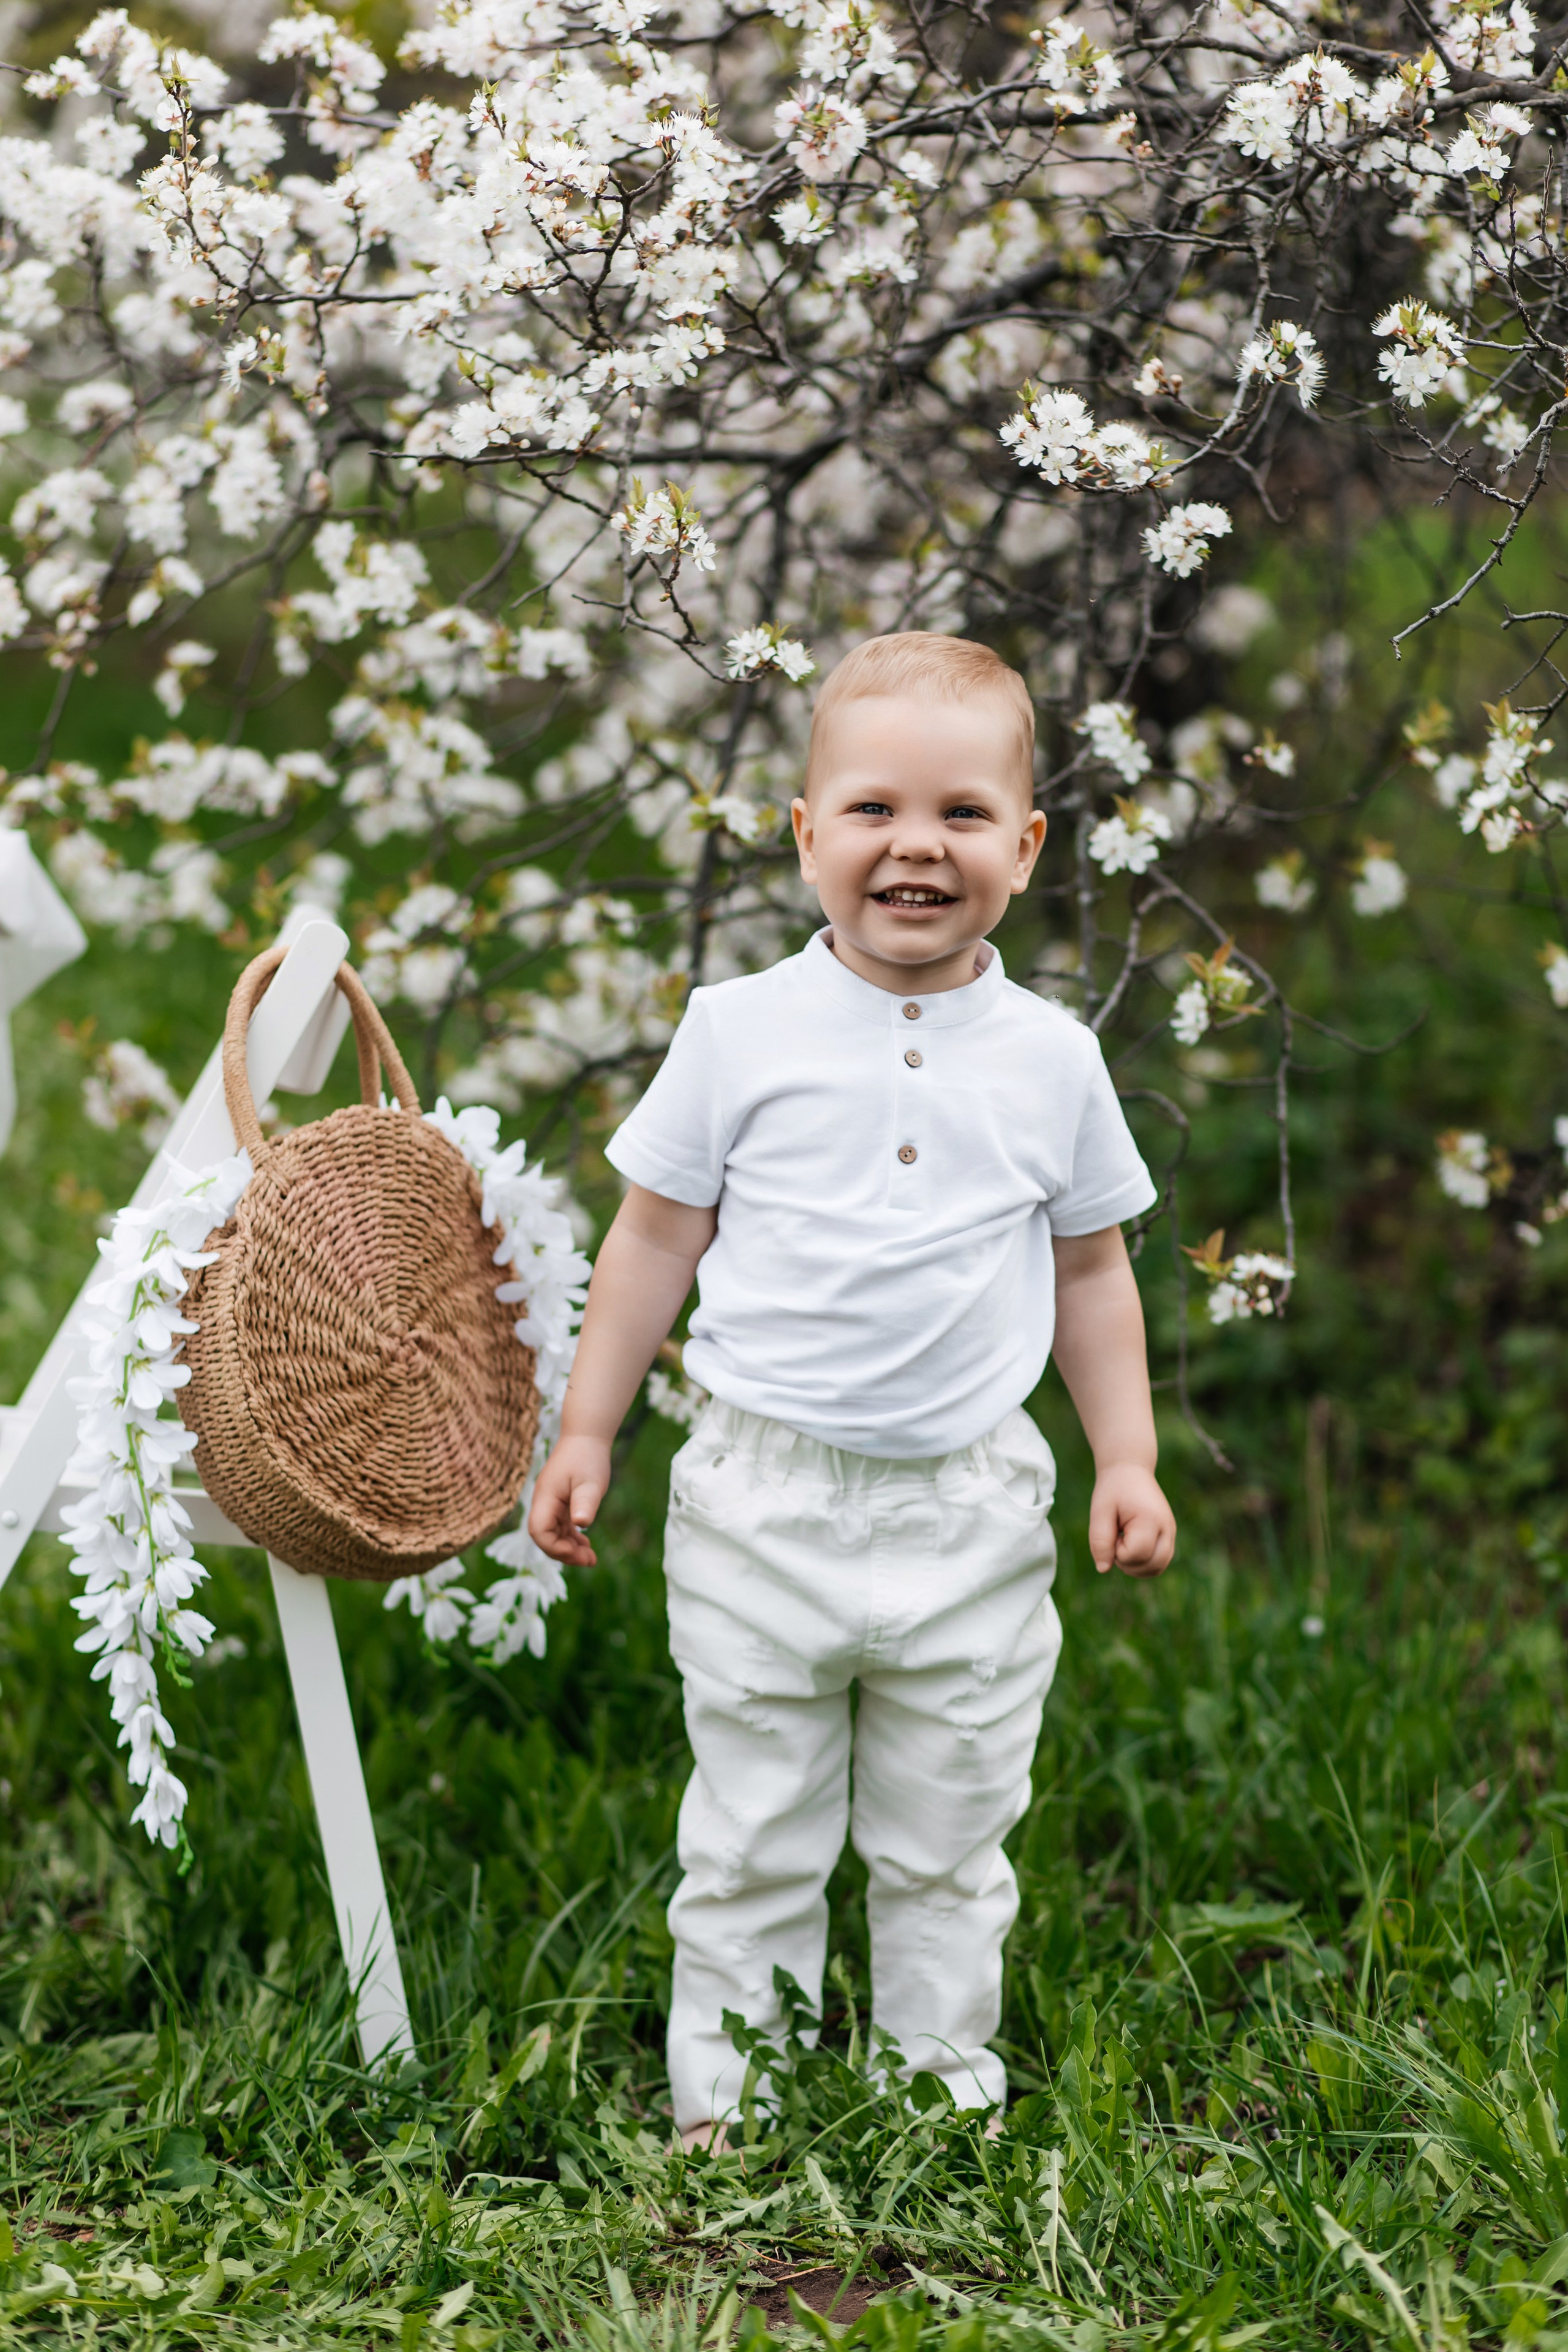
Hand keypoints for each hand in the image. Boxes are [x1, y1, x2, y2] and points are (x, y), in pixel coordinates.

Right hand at [528, 1434, 611, 1566]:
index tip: (577, 1552)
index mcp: (545, 1498)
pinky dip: (571, 1538)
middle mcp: (544, 1503)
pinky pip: (560, 1527)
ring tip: (590, 1557)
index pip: (538, 1531)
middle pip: (544, 1537)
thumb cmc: (587, 1457)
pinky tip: (585, 1543)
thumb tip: (581, 1523)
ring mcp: (550, 1503)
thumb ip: (585, 1502)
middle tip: (590, 1560)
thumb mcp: (590, 1481)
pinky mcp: (559, 1503)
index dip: (554, 1547)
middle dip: (564, 1553)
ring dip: (569, 1548)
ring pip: (552, 1534)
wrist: (586, 1436)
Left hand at [1088, 1462, 1174, 1577]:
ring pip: (1158, 1568)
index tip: (1112, 1532)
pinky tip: (1130, 1548)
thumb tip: (1103, 1569)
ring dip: (1136, 1567)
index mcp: (1151, 1519)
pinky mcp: (1169, 1537)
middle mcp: (1167, 1528)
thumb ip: (1100, 1541)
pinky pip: (1159, 1563)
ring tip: (1123, 1544)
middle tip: (1117, 1540)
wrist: (1130, 1471)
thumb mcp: (1100, 1511)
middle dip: (1128, 1563)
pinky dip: (1143, 1564)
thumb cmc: (1114, 1490)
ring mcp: (1171, 1533)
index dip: (1117, 1551)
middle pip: (1152, 1566)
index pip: (1135, 1555)